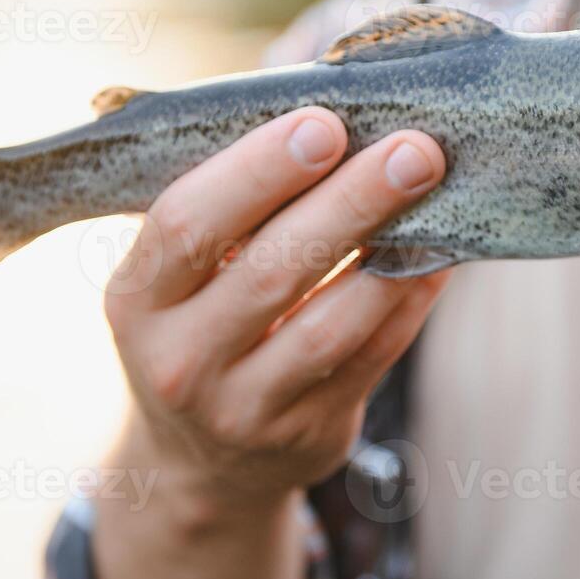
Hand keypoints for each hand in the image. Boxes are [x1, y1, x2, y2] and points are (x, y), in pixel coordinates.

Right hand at [104, 106, 449, 508]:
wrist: (202, 463)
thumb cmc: (200, 326)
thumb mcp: (175, 279)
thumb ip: (228, 210)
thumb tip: (330, 116)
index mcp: (137, 299)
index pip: (187, 225)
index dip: (255, 172)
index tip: (322, 123)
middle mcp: (180, 360)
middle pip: (270, 271)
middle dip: (347, 202)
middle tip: (412, 148)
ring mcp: (244, 408)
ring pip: (328, 326)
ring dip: (391, 255)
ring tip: (437, 192)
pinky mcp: (307, 436)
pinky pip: (371, 359)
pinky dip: (410, 302)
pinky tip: (442, 254)